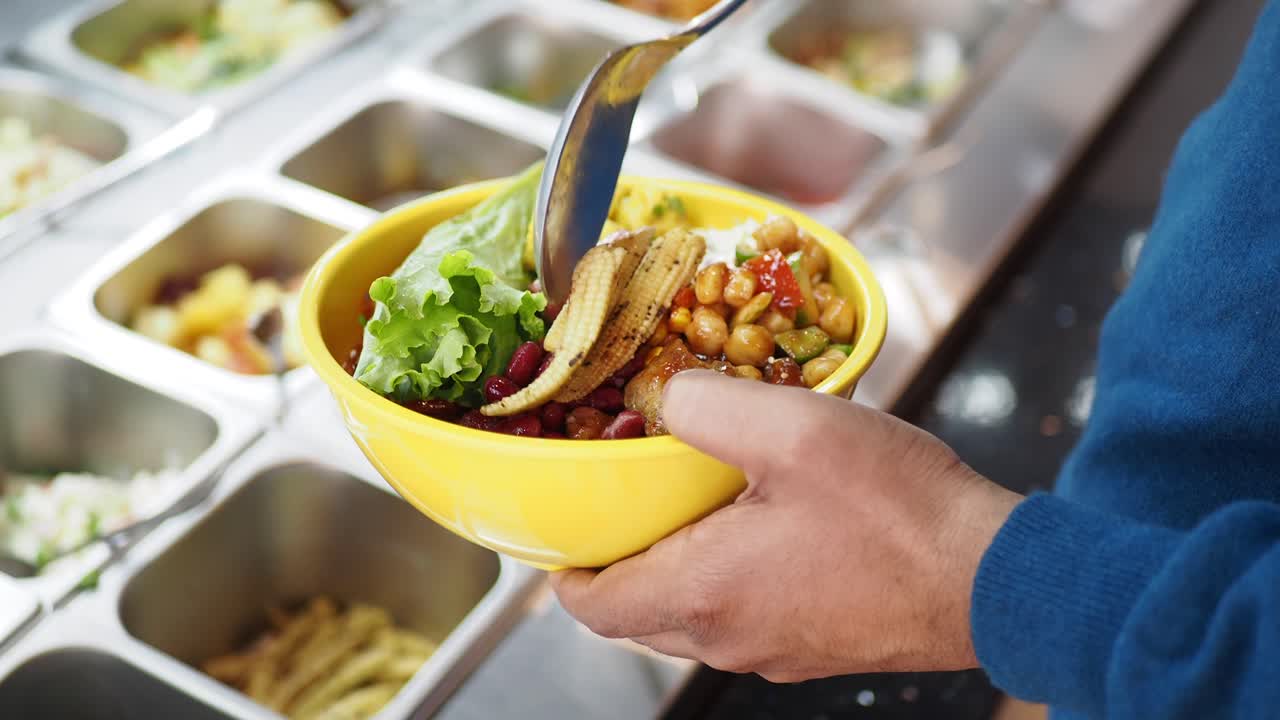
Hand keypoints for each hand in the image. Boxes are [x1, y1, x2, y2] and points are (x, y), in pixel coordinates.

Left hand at [551, 370, 1021, 681]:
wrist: (994, 577)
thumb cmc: (899, 512)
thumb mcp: (794, 430)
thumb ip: (710, 407)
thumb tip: (665, 397)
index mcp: (703, 590)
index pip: (593, 606)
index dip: (564, 570)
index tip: (562, 532)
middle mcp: (730, 635)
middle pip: (637, 616)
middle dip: (618, 564)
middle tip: (624, 505)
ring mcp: (776, 649)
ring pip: (690, 619)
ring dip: (675, 569)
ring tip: (689, 505)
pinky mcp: (816, 646)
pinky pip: (744, 618)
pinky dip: (727, 579)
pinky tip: (760, 527)